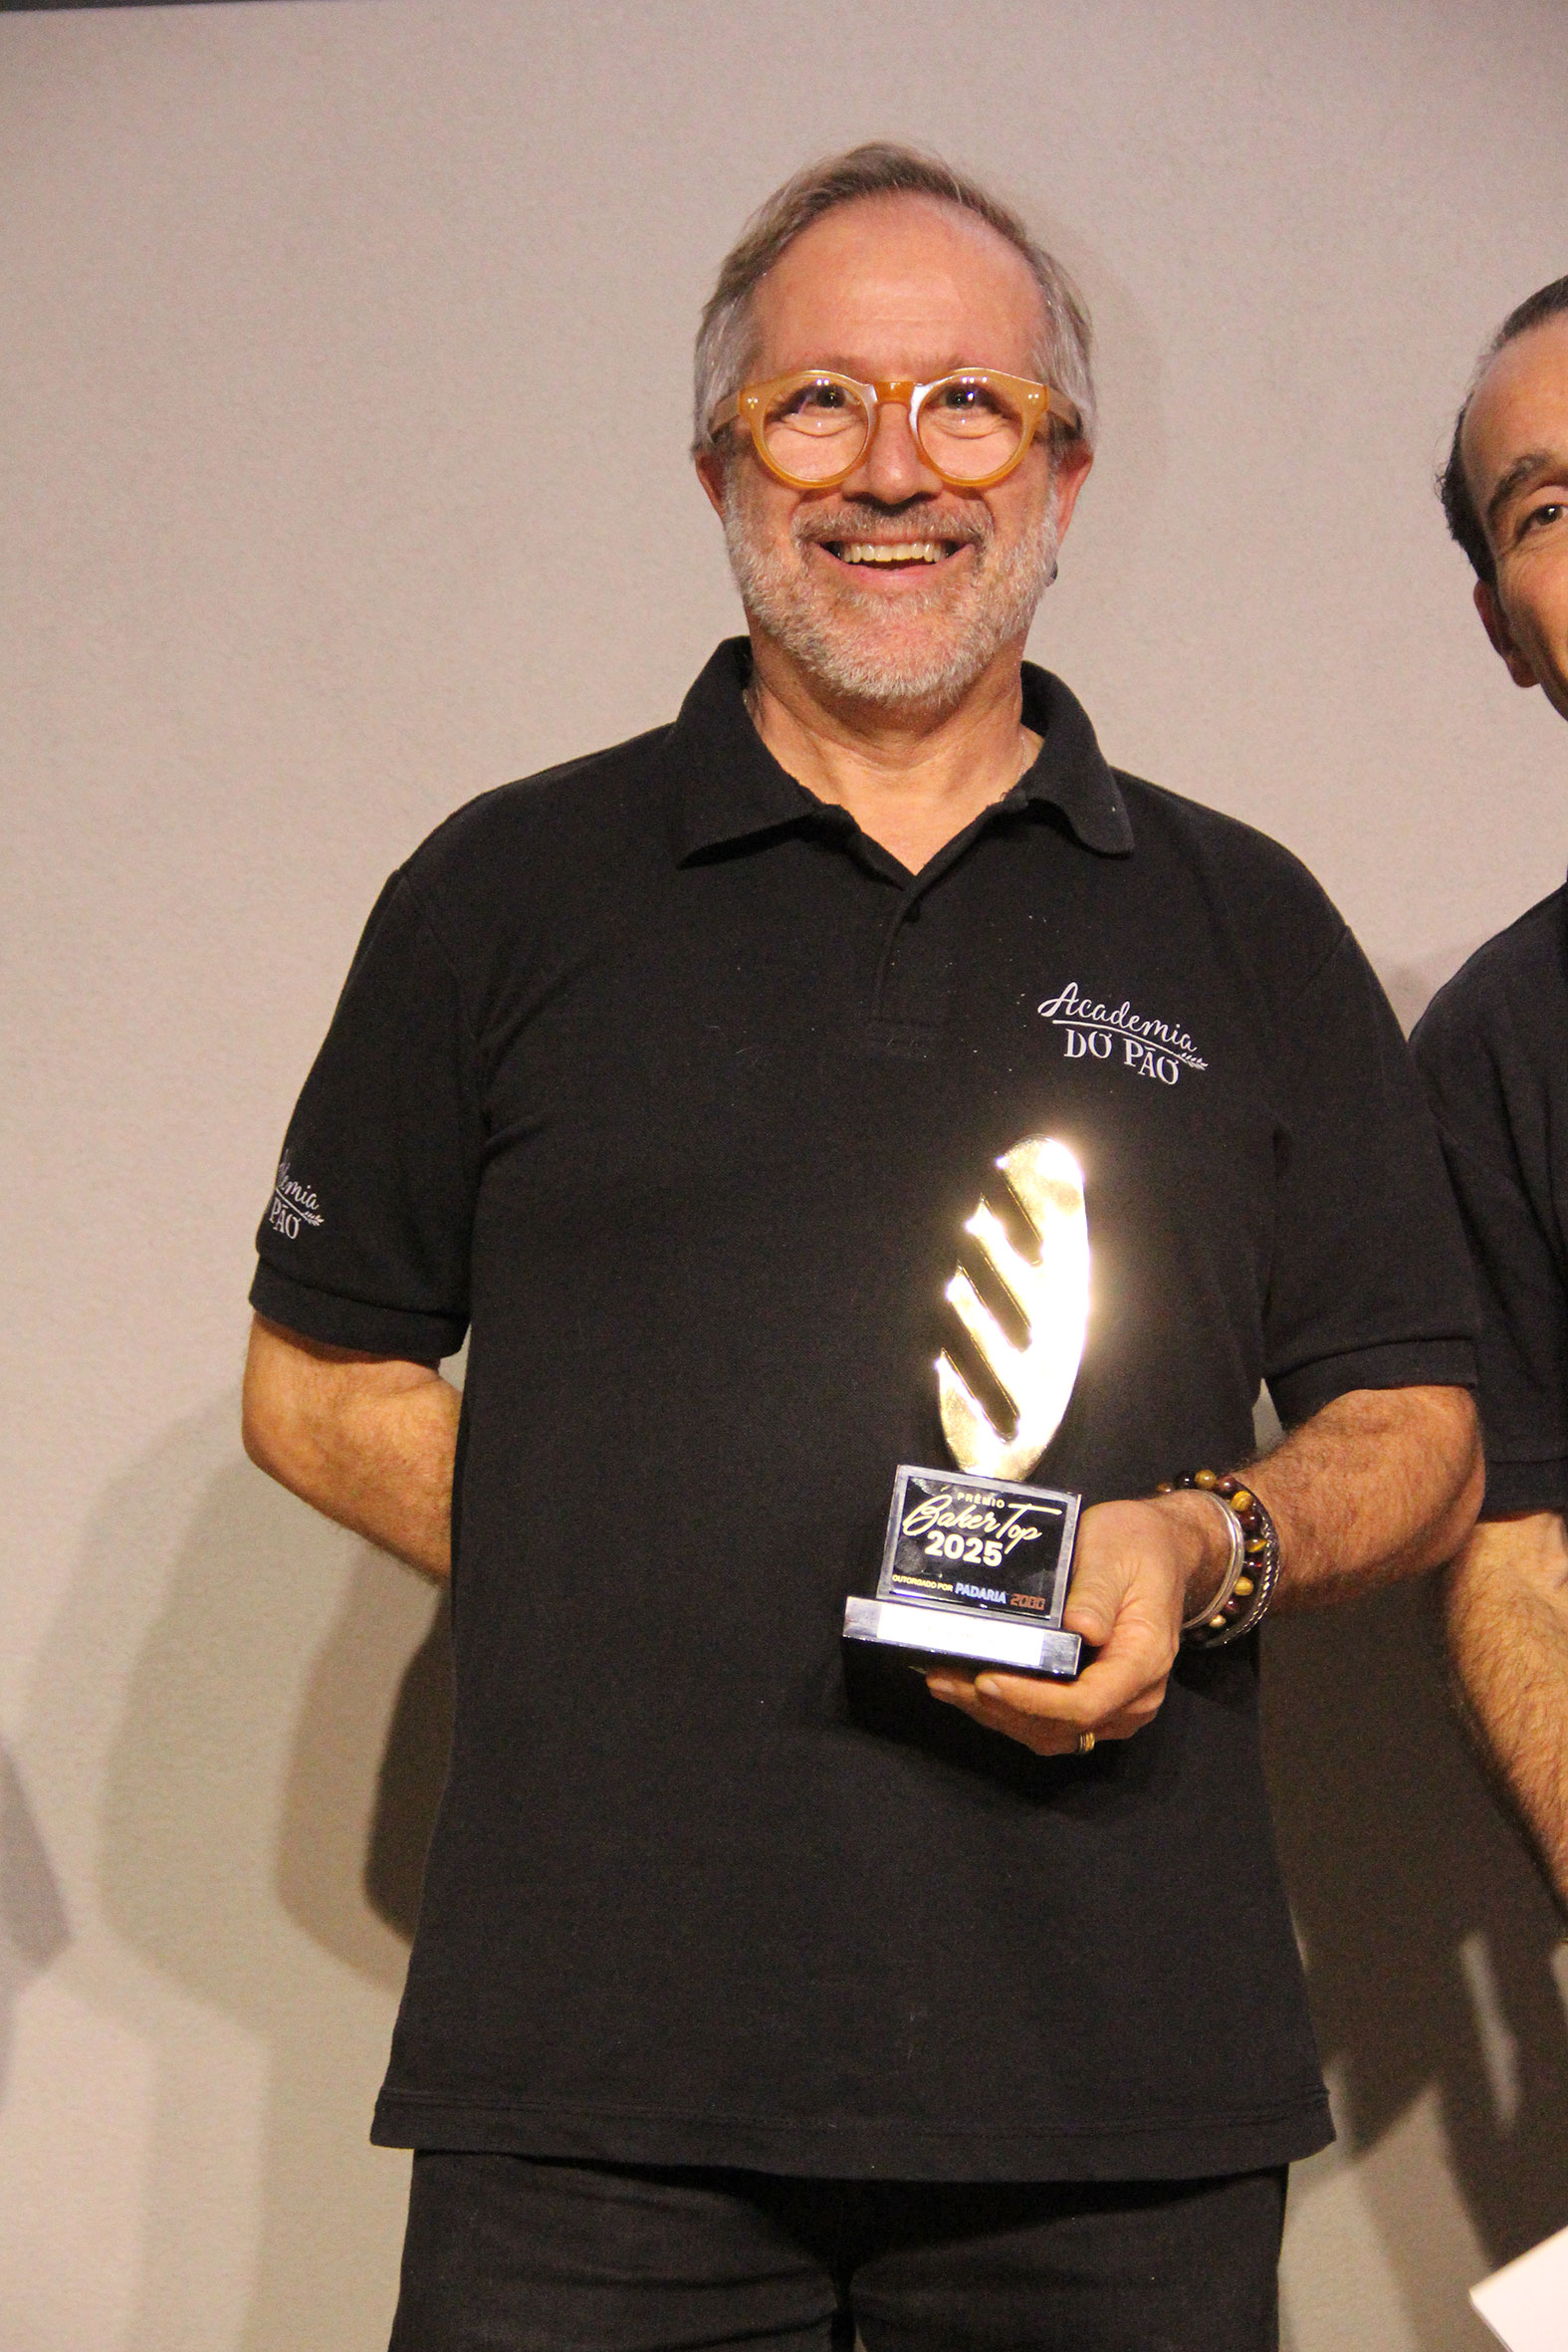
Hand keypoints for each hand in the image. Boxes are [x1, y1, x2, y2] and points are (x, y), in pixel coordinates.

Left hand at [924, 1493, 1219, 1756]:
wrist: (1160, 1551)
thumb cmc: (1137, 1547)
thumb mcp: (1116, 1553)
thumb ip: (1097, 1593)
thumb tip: (1080, 1628)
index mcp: (1143, 1660)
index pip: (1085, 1702)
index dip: (1032, 1700)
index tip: (986, 1680)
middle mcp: (1133, 1696)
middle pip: (1060, 1725)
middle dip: (998, 1708)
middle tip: (944, 1678)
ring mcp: (1114, 1706)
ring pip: (1049, 1732)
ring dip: (994, 1714)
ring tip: (943, 1682)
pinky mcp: (1094, 1703)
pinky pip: (1048, 1722)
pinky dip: (1006, 1710)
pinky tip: (966, 1687)